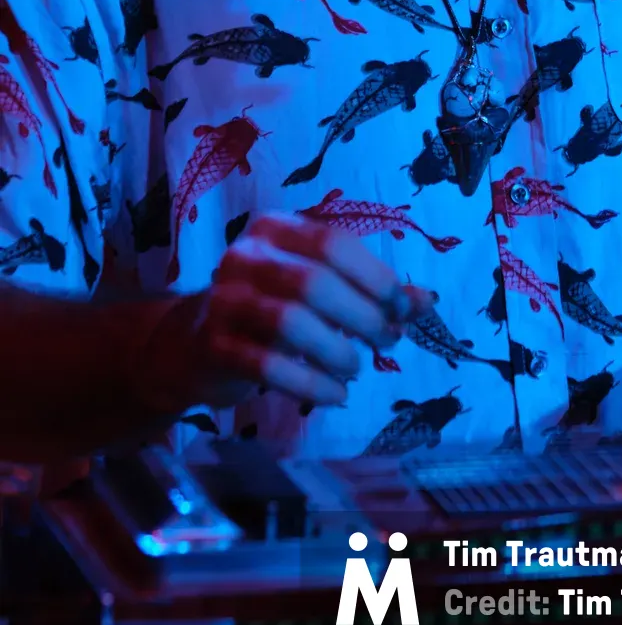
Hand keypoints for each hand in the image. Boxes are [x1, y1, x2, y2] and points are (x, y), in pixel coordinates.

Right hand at [141, 213, 428, 413]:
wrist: (192, 345)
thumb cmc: (270, 308)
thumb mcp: (319, 289)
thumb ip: (370, 290)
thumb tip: (427, 302)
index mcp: (276, 230)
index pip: (334, 244)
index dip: (376, 277)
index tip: (401, 309)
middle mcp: (246, 257)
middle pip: (315, 283)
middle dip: (362, 317)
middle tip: (387, 341)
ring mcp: (224, 301)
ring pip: (291, 323)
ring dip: (337, 351)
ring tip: (355, 368)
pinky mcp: (214, 346)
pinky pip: (270, 367)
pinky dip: (313, 385)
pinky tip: (336, 395)